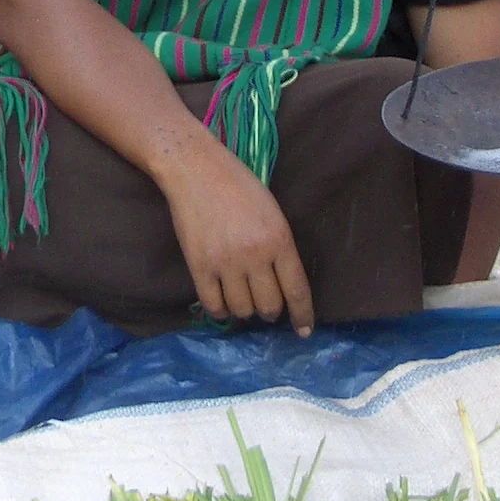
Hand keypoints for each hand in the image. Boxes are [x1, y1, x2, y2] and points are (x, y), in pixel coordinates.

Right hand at [158, 143, 313, 334]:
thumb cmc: (238, 185)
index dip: (303, 316)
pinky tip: (223, 304)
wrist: (195, 169)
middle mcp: (255, 255)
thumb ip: (280, 247)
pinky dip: (221, 311)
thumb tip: (283, 285)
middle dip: (270, 311)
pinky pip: (214, 305)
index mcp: (279, 240)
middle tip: (265, 305)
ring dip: (245, 310)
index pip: (297, 290)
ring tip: (242, 299)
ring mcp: (225, 263)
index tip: (304, 332)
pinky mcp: (199, 266)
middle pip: (269, 306)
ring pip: (243, 310)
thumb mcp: (273, 213)